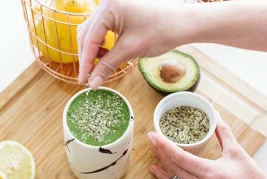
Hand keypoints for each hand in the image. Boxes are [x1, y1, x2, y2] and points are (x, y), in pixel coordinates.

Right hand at [77, 0, 266, 88]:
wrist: (183, 22)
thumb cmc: (161, 31)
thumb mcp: (130, 51)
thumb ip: (107, 66)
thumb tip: (92, 83)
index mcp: (108, 8)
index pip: (88, 39)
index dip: (85, 63)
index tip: (83, 81)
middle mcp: (107, 4)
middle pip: (86, 34)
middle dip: (87, 57)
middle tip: (88, 78)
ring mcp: (112, 6)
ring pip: (92, 32)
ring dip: (93, 51)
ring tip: (100, 67)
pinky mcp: (118, 11)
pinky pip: (102, 29)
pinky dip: (101, 44)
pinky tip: (107, 55)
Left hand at [148, 114, 266, 178]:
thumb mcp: (237, 152)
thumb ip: (223, 132)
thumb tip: (215, 115)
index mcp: (210, 173)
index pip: (180, 157)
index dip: (164, 145)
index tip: (155, 135)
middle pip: (173, 166)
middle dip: (159, 150)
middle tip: (151, 137)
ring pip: (173, 177)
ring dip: (161, 162)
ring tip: (153, 149)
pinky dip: (165, 178)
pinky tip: (156, 170)